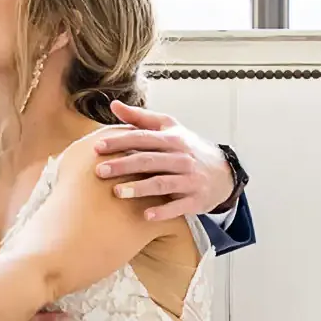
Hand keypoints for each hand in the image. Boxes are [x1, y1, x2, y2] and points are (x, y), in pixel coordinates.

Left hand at [94, 101, 235, 222]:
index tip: (97, 147)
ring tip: (117, 192)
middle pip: (149, 160)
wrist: (223, 172)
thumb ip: (141, 118)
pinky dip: (163, 211)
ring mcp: (189, 179)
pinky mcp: (195, 199)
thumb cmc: (188, 148)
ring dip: (139, 188)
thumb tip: (114, 105)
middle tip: (99, 171)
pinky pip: (178, 207)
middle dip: (123, 165)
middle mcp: (181, 158)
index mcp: (172, 139)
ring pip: (162, 183)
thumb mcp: (169, 128)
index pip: (143, 138)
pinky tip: (145, 215)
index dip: (120, 142)